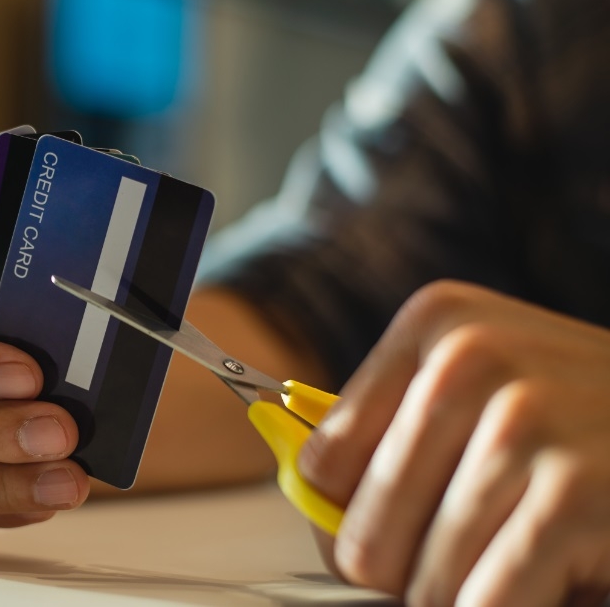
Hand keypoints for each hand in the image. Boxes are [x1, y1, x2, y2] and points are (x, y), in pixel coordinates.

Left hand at [300, 280, 609, 605]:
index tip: (398, 531)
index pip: (322, 464)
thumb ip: (392, 449)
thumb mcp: (487, 400)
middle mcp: (472, 357)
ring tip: (519, 560)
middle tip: (469, 560)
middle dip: (405, 576)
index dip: (353, 520)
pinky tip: (552, 582)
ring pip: (423, 579)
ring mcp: (527, 423)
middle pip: (363, 534)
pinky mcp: (575, 495)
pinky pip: (484, 602)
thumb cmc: (589, 426)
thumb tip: (319, 521)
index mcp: (438, 324)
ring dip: (462, 599)